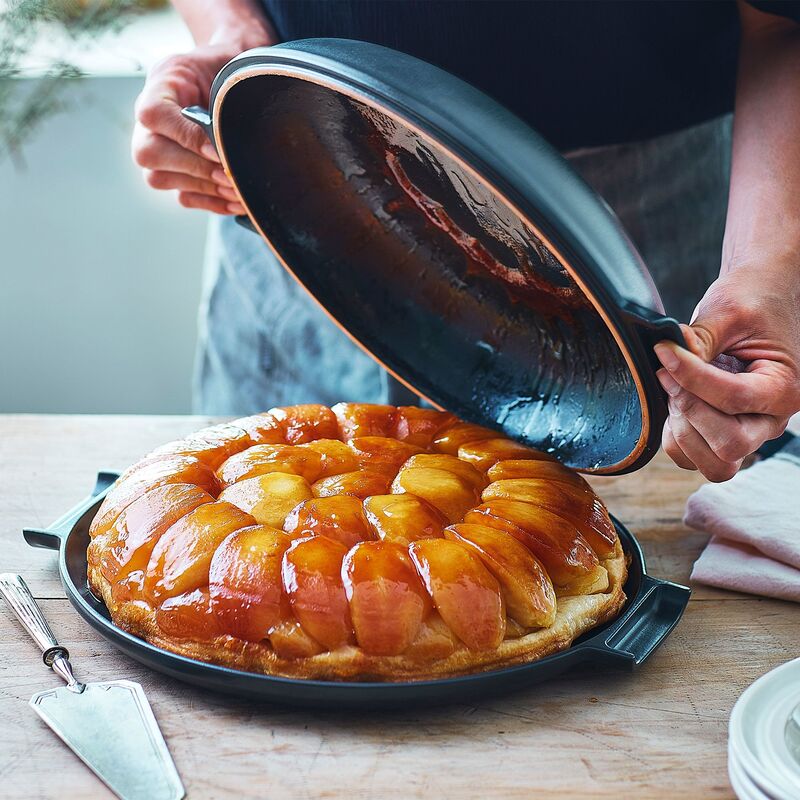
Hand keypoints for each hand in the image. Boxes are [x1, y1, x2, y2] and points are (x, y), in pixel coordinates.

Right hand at [132, 41, 259, 213]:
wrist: (229, 83)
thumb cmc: (226, 74)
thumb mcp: (225, 72)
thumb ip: (224, 99)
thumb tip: (230, 144)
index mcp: (159, 87)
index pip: (154, 115)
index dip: (186, 137)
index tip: (218, 150)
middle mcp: (147, 122)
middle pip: (149, 153)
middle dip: (196, 169)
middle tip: (230, 175)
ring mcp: (156, 152)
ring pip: (160, 179)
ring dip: (205, 188)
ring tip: (239, 190)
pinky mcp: (172, 175)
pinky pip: (183, 197)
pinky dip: (211, 203)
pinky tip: (235, 201)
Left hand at [654, 265, 799, 480]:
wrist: (761, 296)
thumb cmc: (753, 300)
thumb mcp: (728, 311)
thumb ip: (699, 341)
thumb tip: (667, 361)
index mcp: (785, 389)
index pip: (732, 399)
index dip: (689, 377)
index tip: (663, 351)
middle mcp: (770, 419)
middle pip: (728, 445)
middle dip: (690, 410)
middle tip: (669, 374)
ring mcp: (748, 431)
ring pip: (712, 462)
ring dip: (681, 428)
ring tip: (673, 387)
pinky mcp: (722, 433)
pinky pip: (693, 456)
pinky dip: (674, 435)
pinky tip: (672, 398)